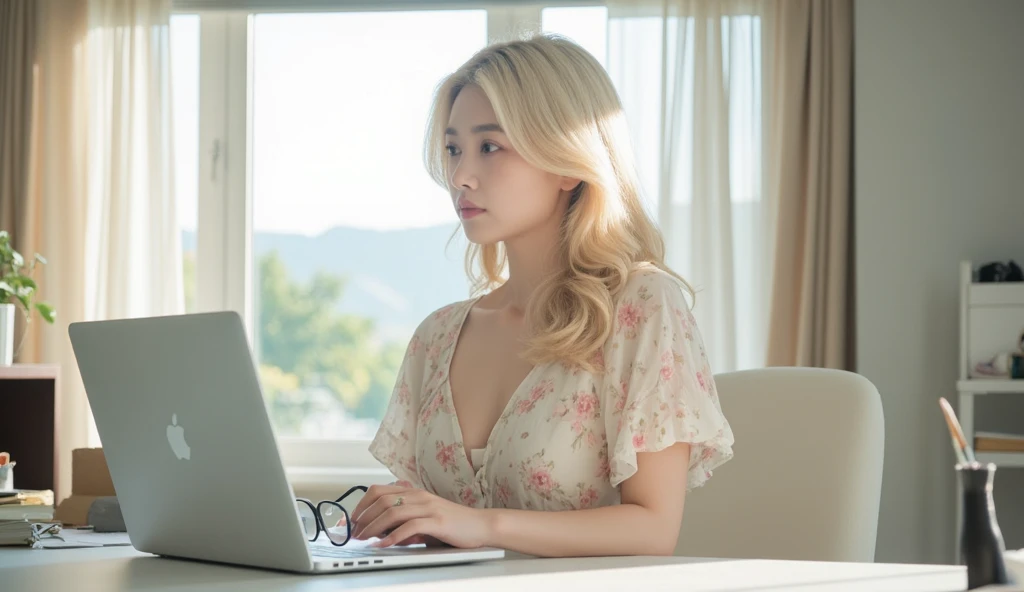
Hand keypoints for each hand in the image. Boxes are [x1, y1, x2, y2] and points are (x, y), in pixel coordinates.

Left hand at [351, 482, 493, 548]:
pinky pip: (409, 526)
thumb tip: (381, 531)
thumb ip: (404, 520)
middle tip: (355, 533)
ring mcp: (428, 507)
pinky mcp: (437, 521)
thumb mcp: (424, 518)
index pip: (379, 490)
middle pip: (381, 500)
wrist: (480, 525)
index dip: (362, 504)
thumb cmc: (452, 524)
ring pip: (392, 512)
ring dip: (373, 527)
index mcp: (414, 493)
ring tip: (364, 539)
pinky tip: (384, 544)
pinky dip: (393, 536)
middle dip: (363, 518)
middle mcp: (419, 496)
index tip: (353, 519)